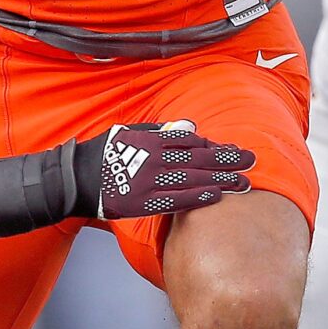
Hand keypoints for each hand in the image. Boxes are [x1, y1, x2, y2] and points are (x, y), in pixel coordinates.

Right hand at [76, 121, 253, 220]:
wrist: (76, 180)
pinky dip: (197, 196)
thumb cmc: (104, 154)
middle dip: (227, 159)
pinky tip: (216, 196)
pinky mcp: (143, 201)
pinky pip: (175, 199)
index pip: (190, 140)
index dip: (214, 145)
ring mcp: (148, 180)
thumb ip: (161, 130)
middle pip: (197, 158)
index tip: (233, 149)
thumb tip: (191, 127)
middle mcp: (152, 157)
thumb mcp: (130, 132)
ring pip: (191, 178)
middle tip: (251, 161)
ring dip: (220, 179)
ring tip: (243, 182)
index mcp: (150, 139)